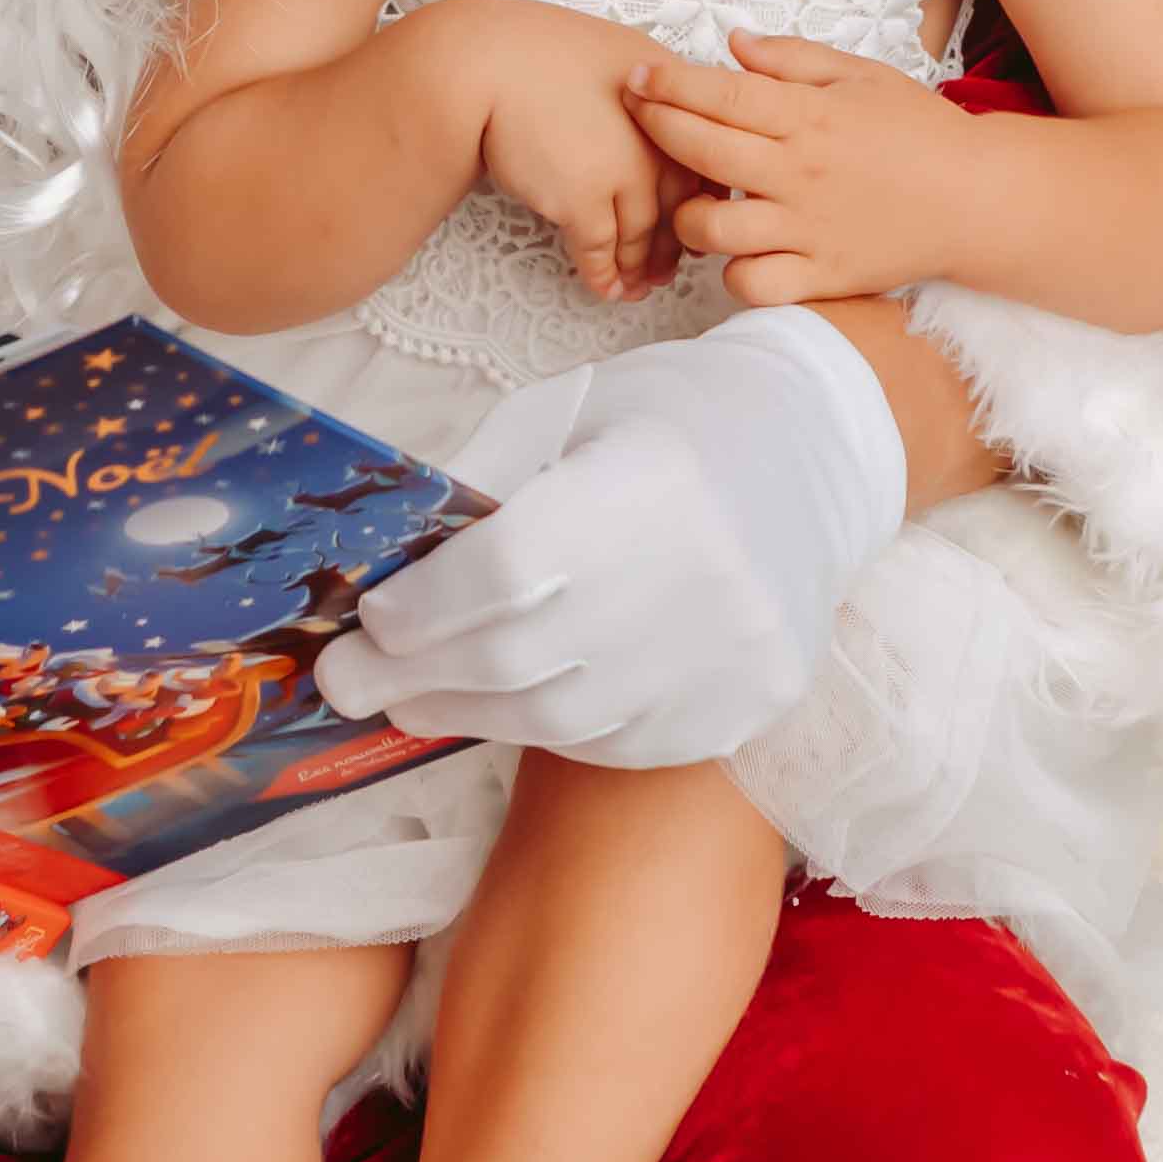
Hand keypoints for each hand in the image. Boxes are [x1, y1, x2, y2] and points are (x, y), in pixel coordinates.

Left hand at [317, 306, 902, 766]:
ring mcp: (728, 656)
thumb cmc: (670, 423)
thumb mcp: (574, 419)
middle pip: (519, 658)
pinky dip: (549, 729)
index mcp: (649, 484)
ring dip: (467, 713)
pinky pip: (619, 742)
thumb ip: (490, 495)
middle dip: (413, 676)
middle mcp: (700, 579)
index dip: (422, 608)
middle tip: (346, 683)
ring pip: (561, 719)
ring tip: (409, 700)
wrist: (816, 455)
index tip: (369, 620)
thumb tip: (389, 575)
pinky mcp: (742, 706)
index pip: (505, 573)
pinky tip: (508, 705)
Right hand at [430, 0, 679, 300]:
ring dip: (639, 268)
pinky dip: (604, 275)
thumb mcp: (620, 55)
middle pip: (680, 206)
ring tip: (635, 288)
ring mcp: (625, 172)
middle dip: (673, 245)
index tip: (692, 223)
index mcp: (674, 101)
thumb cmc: (542, 52)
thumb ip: (651, 92)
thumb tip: (658, 121)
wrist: (490, 64)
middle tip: (665, 269)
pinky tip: (605, 289)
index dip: (699, 201)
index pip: (705, 164)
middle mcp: (660, 139)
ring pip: (643, 236)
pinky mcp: (585, 200)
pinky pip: (601, 251)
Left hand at [626, 35, 990, 305]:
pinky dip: (735, 273)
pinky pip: (754, 284)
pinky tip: (739, 253)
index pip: (720, 95)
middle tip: (637, 117)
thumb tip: (732, 45)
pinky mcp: (822, 276)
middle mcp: (799, 174)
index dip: (668, 85)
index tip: (637, 78)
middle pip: (701, 151)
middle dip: (655, 129)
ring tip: (694, 201)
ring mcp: (808, 230)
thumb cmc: (920, 131)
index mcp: (809, 118)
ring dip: (689, 215)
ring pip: (713, 229)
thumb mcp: (862, 75)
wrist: (979, 199)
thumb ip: (792, 60)